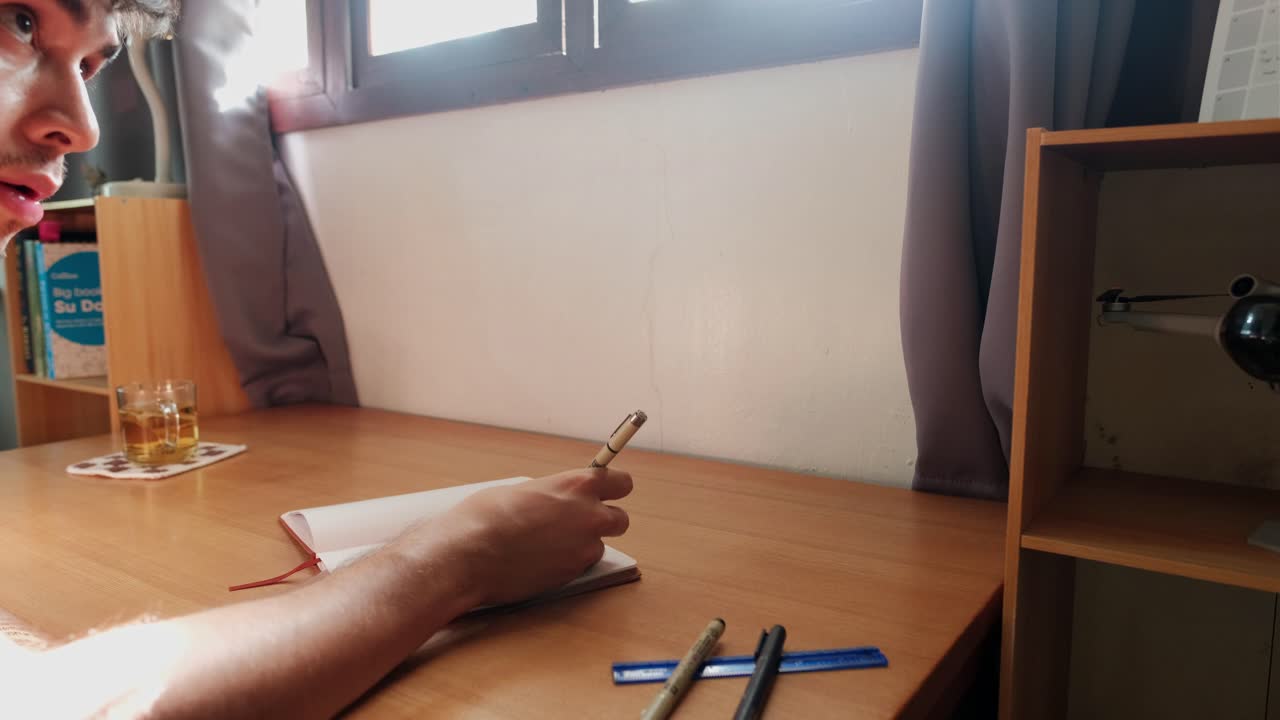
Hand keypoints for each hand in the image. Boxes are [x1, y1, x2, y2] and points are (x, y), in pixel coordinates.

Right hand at [411, 469, 632, 607]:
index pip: (622, 483)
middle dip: (604, 520)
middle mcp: (590, 516)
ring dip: (582, 545)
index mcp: (577, 485)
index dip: (613, 488)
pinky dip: (567, 563)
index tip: (607, 492)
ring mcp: (584, 548)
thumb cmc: (485, 517)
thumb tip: (558, 501)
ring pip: (599, 545)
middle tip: (579, 523)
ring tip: (548, 545)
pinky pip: (580, 565)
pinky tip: (540, 560)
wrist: (468, 557)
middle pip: (621, 519)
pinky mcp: (573, 575)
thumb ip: (553, 494)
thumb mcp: (523, 490)